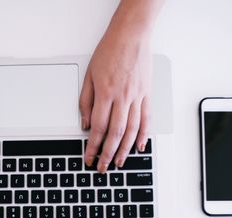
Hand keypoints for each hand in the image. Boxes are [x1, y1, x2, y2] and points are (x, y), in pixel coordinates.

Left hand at [80, 0, 160, 172]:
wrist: (131, 35)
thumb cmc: (110, 51)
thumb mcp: (89, 75)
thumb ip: (85, 101)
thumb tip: (84, 124)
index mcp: (105, 94)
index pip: (97, 128)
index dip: (92, 146)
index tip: (89, 157)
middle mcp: (122, 98)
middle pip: (115, 134)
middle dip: (107, 154)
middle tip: (103, 167)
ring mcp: (137, 97)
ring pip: (132, 130)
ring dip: (124, 150)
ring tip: (119, 162)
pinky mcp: (147, 95)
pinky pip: (146, 119)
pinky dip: (143, 135)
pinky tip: (139, 146)